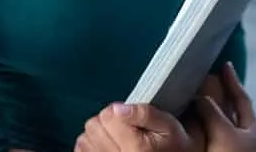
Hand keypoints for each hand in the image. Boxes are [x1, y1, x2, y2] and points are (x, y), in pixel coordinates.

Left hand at [74, 102, 195, 151]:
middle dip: (106, 122)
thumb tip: (118, 108)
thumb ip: (146, 114)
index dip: (117, 111)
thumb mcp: (170, 126)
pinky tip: (104, 148)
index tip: (130, 117)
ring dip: (96, 135)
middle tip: (123, 128)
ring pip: (84, 138)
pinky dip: (89, 146)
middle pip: (93, 125)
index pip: (108, 115)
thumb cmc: (175, 146)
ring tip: (115, 139)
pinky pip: (81, 151)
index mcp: (135, 147)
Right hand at [194, 63, 255, 151]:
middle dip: (217, 93)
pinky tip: (188, 120)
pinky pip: (205, 131)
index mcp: (251, 131)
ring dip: (204, 108)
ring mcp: (228, 146)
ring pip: (216, 120)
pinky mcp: (213, 150)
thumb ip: (212, 111)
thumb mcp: (223, 130)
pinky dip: (197, 122)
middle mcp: (242, 139)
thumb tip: (199, 98)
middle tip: (203, 79)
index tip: (225, 65)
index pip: (243, 99)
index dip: (234, 81)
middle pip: (229, 109)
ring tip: (191, 96)